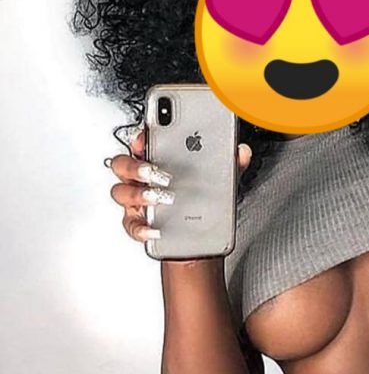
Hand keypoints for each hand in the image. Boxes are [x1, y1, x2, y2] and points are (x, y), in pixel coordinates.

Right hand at [108, 126, 251, 246]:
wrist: (199, 236)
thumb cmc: (201, 200)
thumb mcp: (218, 180)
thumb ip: (229, 164)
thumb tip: (242, 151)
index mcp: (156, 161)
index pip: (140, 142)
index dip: (139, 138)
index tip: (146, 137)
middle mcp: (141, 180)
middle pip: (122, 165)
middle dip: (136, 165)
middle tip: (156, 171)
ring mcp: (138, 202)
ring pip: (121, 193)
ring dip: (139, 194)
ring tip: (161, 197)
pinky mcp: (140, 224)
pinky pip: (131, 225)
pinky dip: (141, 228)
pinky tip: (156, 228)